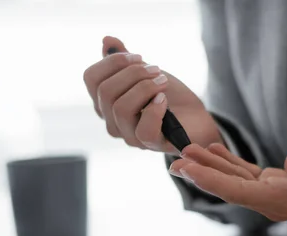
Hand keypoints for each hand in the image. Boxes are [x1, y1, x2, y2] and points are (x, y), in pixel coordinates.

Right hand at [83, 36, 221, 154]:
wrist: (196, 118)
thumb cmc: (169, 96)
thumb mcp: (146, 72)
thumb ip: (125, 59)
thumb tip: (107, 41)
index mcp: (105, 102)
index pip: (91, 78)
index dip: (112, 61)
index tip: (139, 57)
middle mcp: (112, 121)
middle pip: (105, 91)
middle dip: (133, 73)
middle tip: (156, 70)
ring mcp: (129, 135)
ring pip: (121, 108)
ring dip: (145, 87)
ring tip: (163, 82)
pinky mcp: (150, 144)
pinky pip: (144, 129)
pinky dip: (155, 109)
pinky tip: (165, 100)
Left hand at [169, 144, 286, 228]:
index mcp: (282, 201)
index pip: (238, 191)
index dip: (211, 180)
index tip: (187, 169)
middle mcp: (271, 200)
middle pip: (228, 187)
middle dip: (201, 174)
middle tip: (174, 161)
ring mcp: (271, 192)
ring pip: (234, 179)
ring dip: (211, 165)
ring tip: (187, 150)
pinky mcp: (275, 183)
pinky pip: (246, 173)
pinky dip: (229, 162)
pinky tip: (214, 150)